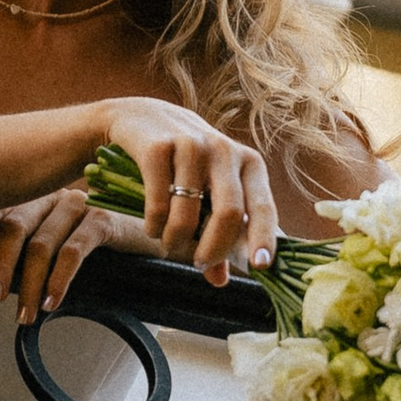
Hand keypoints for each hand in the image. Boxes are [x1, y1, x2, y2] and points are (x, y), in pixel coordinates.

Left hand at [0, 186, 147, 324]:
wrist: (148, 244)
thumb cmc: (92, 251)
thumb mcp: (47, 264)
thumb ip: (10, 276)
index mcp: (35, 199)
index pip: (1, 204)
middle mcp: (54, 197)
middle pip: (17, 224)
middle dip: (1, 264)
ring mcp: (80, 206)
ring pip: (43, 243)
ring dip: (29, 284)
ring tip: (24, 315)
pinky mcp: (105, 222)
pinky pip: (74, 251)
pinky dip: (59, 279)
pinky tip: (51, 302)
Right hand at [97, 94, 276, 280]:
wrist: (136, 120)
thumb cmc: (181, 163)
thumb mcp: (206, 191)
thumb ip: (216, 233)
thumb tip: (219, 280)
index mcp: (247, 161)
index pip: (262, 205)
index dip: (263, 237)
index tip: (260, 266)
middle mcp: (223, 150)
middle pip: (229, 212)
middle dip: (213, 248)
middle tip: (199, 263)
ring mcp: (190, 145)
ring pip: (189, 213)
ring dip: (176, 240)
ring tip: (168, 243)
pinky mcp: (156, 148)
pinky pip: (158, 204)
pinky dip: (154, 225)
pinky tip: (152, 228)